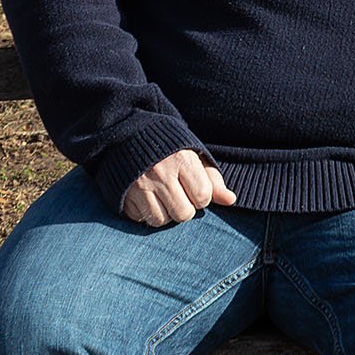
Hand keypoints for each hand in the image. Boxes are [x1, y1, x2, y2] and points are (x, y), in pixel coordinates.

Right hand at [120, 150, 236, 226]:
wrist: (128, 133)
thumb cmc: (168, 148)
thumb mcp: (193, 155)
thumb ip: (212, 178)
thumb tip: (230, 200)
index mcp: (182, 160)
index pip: (203, 196)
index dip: (202, 196)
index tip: (193, 188)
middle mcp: (160, 173)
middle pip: (184, 214)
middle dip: (184, 208)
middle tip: (178, 194)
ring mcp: (140, 186)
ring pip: (161, 220)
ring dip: (165, 214)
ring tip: (162, 197)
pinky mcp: (124, 195)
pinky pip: (140, 219)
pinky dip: (145, 213)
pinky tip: (146, 199)